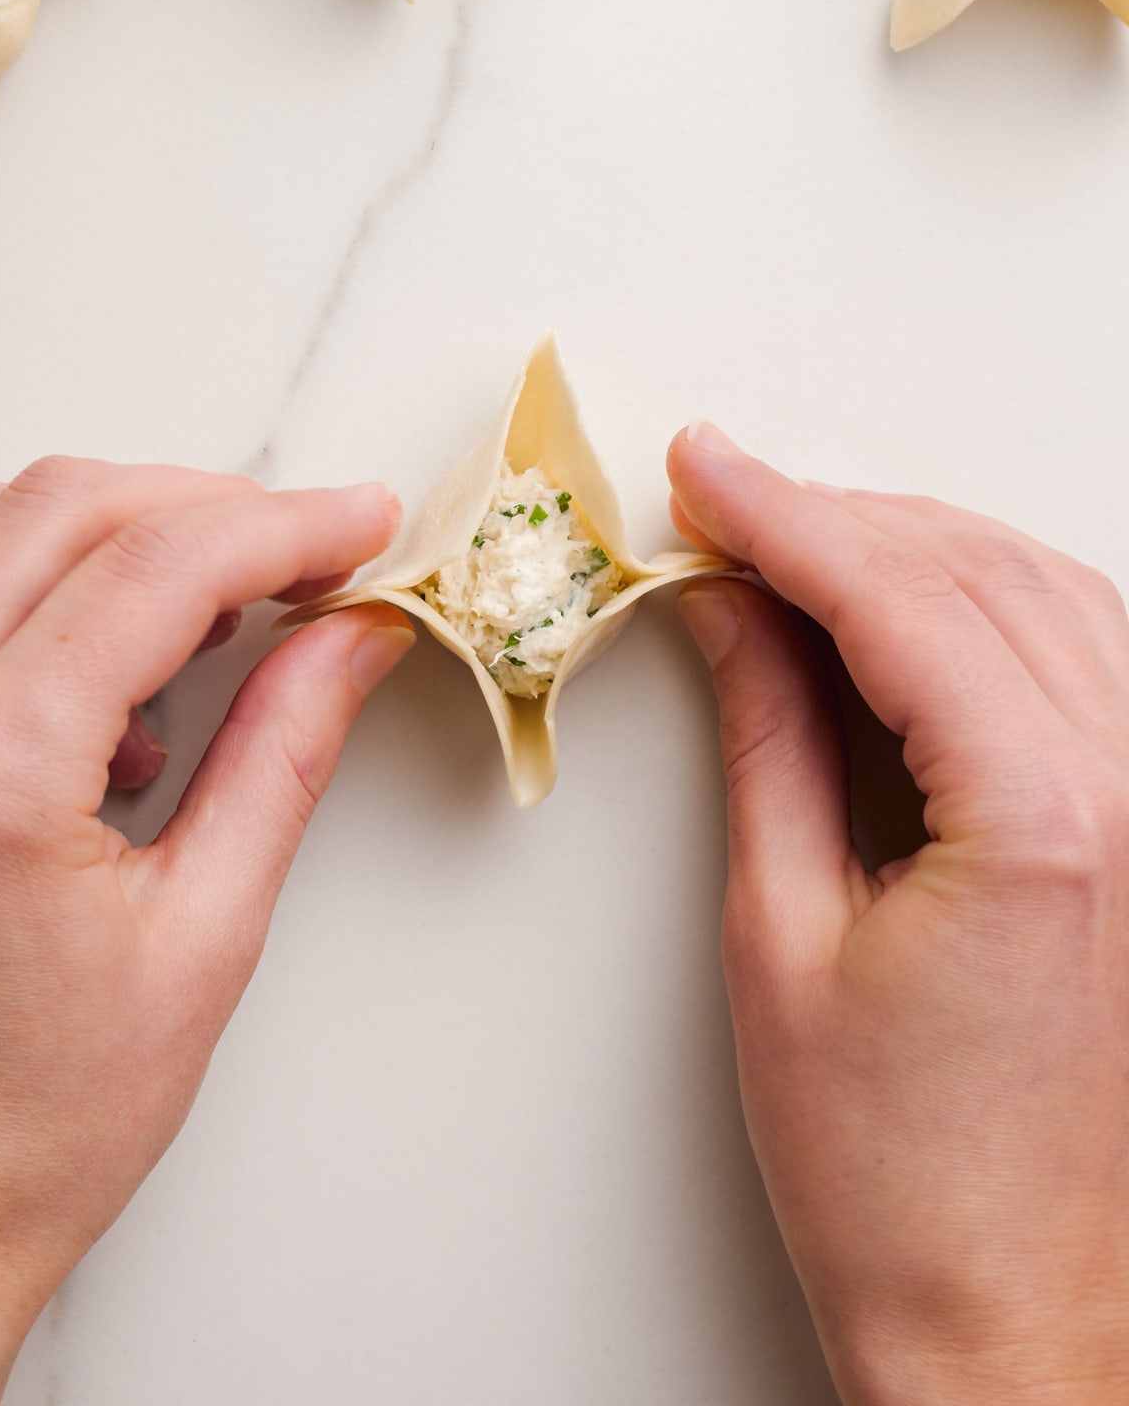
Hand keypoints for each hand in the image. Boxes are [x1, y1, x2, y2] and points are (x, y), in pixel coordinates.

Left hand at [0, 459, 412, 1405]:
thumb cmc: (38, 1114)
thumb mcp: (206, 932)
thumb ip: (283, 751)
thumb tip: (354, 635)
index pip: (159, 566)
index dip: (286, 524)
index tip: (364, 523)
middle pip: (66, 505)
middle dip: (210, 507)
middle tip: (311, 553)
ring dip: (117, 530)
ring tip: (214, 609)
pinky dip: (37, 577)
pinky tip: (106, 677)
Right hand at [668, 422, 1128, 1405]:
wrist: (1014, 1320)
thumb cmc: (899, 1179)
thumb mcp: (783, 940)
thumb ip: (765, 741)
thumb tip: (727, 614)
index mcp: (1043, 821)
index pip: (895, 598)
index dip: (781, 514)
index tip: (703, 470)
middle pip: (976, 572)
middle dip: (837, 516)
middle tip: (724, 501)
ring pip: (1046, 591)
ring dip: (916, 545)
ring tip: (797, 540)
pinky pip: (1087, 655)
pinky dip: (990, 601)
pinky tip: (913, 603)